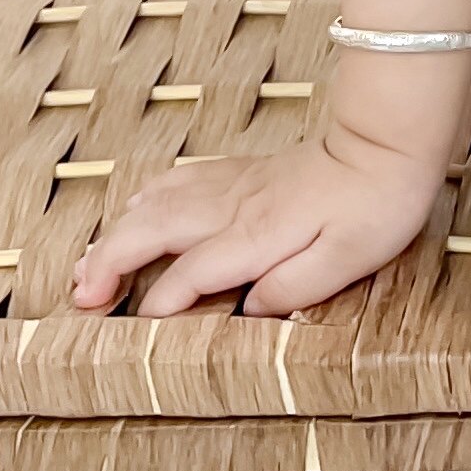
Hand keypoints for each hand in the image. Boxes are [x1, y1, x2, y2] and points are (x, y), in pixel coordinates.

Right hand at [68, 124, 444, 320]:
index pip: (190, 273)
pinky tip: (136, 207)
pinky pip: (181, 180)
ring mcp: (236, 184)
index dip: (161, 303)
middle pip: (152, 230)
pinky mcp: (245, 171)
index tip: (138, 328)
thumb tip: (247, 311)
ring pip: (158, 202)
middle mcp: (234, 206)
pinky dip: (146, 198)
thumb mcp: (348, 260)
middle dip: (109, 262)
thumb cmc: (377, 205)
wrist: (390, 142)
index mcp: (256, 234)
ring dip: (118, 233)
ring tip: (88, 265)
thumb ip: (292, 288)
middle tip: (80, 299)